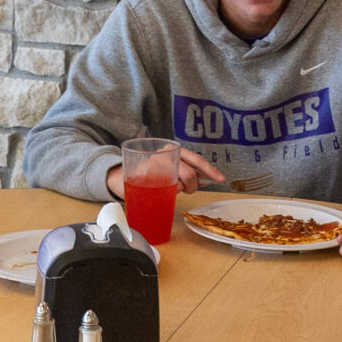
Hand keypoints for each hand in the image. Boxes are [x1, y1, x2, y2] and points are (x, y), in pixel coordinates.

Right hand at [102, 147, 225, 200]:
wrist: (120, 175)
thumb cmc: (148, 172)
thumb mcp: (169, 167)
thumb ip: (185, 170)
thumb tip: (205, 179)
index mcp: (173, 149)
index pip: (196, 159)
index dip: (210, 170)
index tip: (221, 179)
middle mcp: (167, 153)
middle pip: (190, 174)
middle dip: (193, 186)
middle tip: (188, 189)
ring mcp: (158, 164)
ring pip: (181, 183)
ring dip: (181, 190)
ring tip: (172, 187)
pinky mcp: (149, 176)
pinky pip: (170, 189)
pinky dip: (171, 192)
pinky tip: (165, 189)